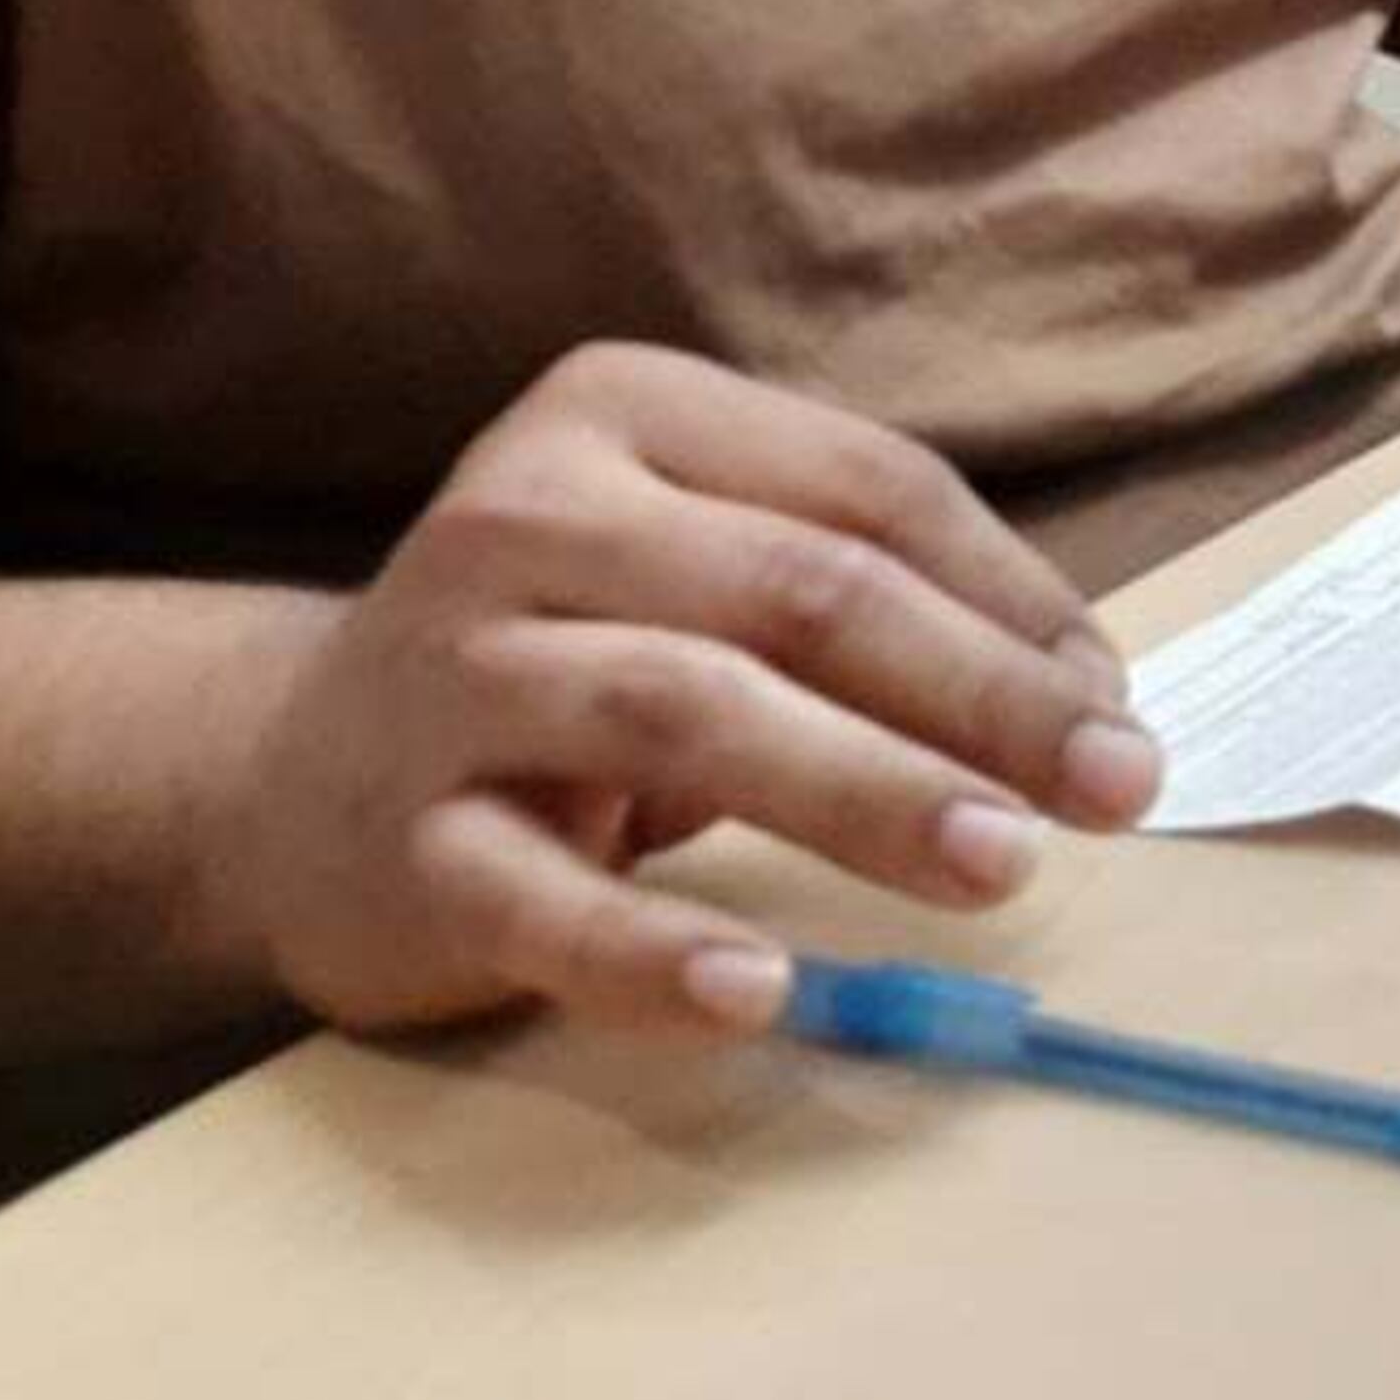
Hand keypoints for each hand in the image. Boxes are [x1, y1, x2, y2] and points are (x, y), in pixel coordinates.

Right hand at [192, 347, 1160, 1042]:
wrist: (282, 775)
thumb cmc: (565, 661)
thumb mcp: (700, 577)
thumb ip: (865, 602)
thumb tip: (1088, 698)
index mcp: (628, 410)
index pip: (869, 491)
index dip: (1014, 597)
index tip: (1118, 702)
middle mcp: (530, 512)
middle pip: (799, 593)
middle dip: (978, 693)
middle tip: (1115, 788)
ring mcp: (451, 674)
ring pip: (689, 712)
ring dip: (866, 793)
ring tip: (1002, 867)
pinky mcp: (396, 844)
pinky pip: (539, 898)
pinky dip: (655, 949)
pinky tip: (765, 988)